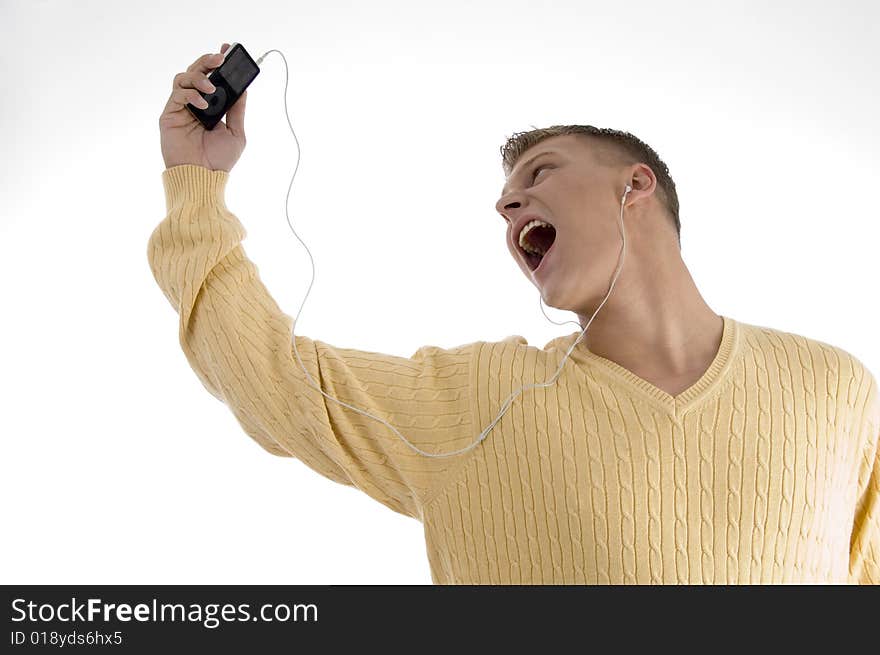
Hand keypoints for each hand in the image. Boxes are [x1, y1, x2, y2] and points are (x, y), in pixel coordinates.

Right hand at [159, 43, 247, 171]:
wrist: (202, 178)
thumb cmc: (219, 161)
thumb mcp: (236, 133)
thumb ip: (237, 110)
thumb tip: (244, 88)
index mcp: (211, 108)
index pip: (212, 78)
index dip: (217, 63)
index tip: (228, 49)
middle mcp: (195, 105)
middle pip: (196, 72)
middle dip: (208, 61)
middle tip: (220, 58)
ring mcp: (181, 109)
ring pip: (183, 77)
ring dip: (199, 77)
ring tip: (211, 88)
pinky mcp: (169, 115)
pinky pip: (177, 93)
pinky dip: (191, 93)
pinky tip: (202, 103)